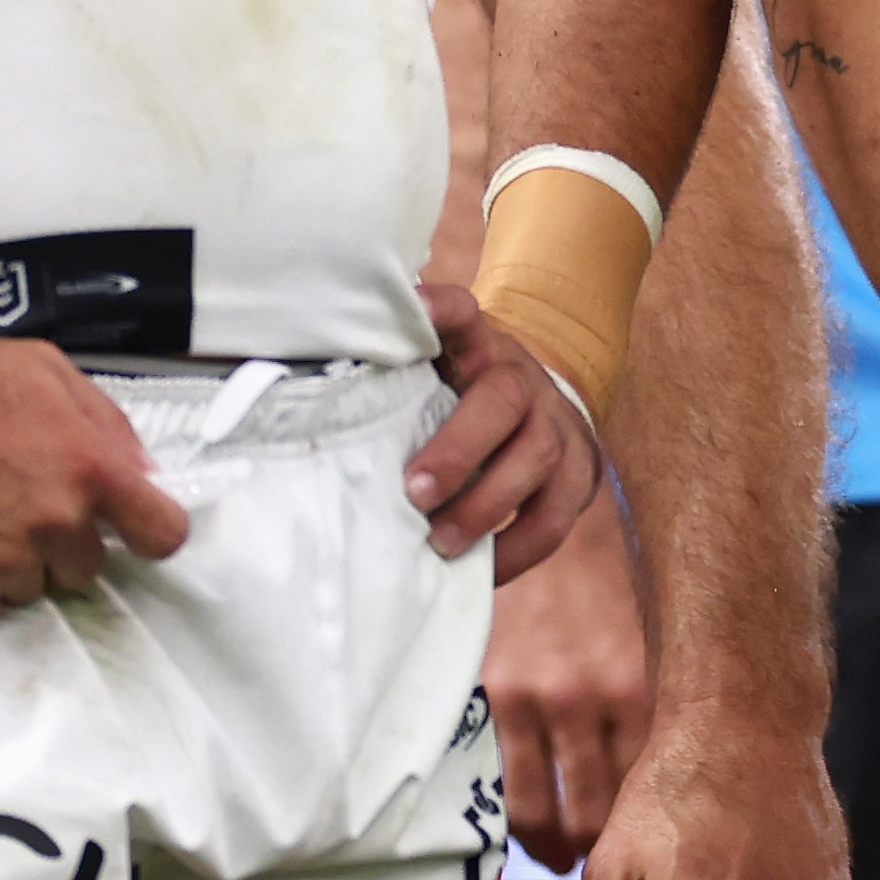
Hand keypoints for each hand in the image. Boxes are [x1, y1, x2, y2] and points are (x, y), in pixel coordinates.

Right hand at [0, 341, 186, 625]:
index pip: (162, 533)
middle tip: (18, 508)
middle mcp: (55, 523)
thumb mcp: (46, 370)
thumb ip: (105, 423)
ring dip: (12, 566)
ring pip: (33, 590)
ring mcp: (3, 563)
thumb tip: (143, 473)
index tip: (129, 528)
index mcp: (89, 469)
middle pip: (88, 567)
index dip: (149, 532)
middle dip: (62, 543)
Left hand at [416, 282, 606, 578]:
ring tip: (439, 541)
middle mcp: (521, 377)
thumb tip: (300, 389)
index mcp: (476, 347)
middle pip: (503, 399)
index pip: (461, 313)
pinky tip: (482, 569)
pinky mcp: (579, 470)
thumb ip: (393, 379)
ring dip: (486, 505)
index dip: (441, 310)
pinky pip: (556, 516)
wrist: (542, 408)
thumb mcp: (433, 373)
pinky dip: (517, 550)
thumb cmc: (459, 400)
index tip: (415, 311)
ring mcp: (556, 422)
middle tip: (413, 491)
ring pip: (537, 457)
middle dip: (459, 449)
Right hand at [486, 485, 651, 866]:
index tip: (656, 857)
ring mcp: (533, 699)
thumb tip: (672, 786)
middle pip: (598, 816)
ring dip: (555, 852)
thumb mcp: (651, 642)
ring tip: (564, 861)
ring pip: (543, 816)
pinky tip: (528, 829)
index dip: (652, 835)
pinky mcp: (488, 693)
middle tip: (608, 874)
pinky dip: (514, 823)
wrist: (550, 509)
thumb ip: (653, 711)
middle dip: (604, 856)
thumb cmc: (613, 581)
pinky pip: (501, 786)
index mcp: (640, 686)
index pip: (649, 792)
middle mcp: (588, 699)